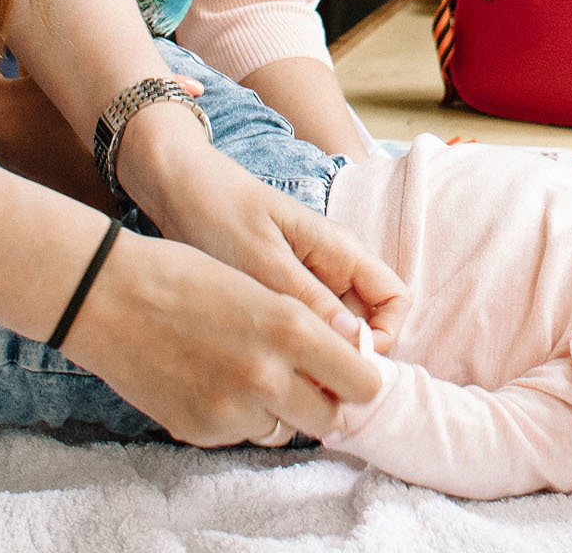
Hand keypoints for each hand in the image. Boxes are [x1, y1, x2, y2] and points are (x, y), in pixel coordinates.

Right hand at [60, 228, 382, 445]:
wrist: (107, 295)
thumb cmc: (186, 274)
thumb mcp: (263, 284)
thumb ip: (310, 327)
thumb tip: (349, 360)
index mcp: (293, 329)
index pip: (364, 382)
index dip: (358, 377)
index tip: (348, 369)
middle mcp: (269, 377)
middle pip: (331, 418)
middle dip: (324, 400)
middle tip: (304, 378)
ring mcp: (233, 411)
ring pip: (285, 429)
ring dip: (278, 409)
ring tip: (246, 370)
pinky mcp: (200, 430)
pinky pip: (241, 434)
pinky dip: (236, 415)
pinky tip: (210, 378)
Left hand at [122, 108, 409, 351]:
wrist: (176, 188)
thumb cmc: (218, 213)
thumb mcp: (261, 260)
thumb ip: (308, 299)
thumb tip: (353, 344)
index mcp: (341, 250)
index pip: (395, 300)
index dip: (383, 336)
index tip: (343, 361)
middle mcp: (334, 268)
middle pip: (368, 324)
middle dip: (349, 357)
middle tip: (307, 383)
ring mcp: (309, 283)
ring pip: (335, 332)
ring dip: (318, 357)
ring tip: (282, 377)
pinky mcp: (282, 295)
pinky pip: (305, 330)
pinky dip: (294, 351)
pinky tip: (266, 363)